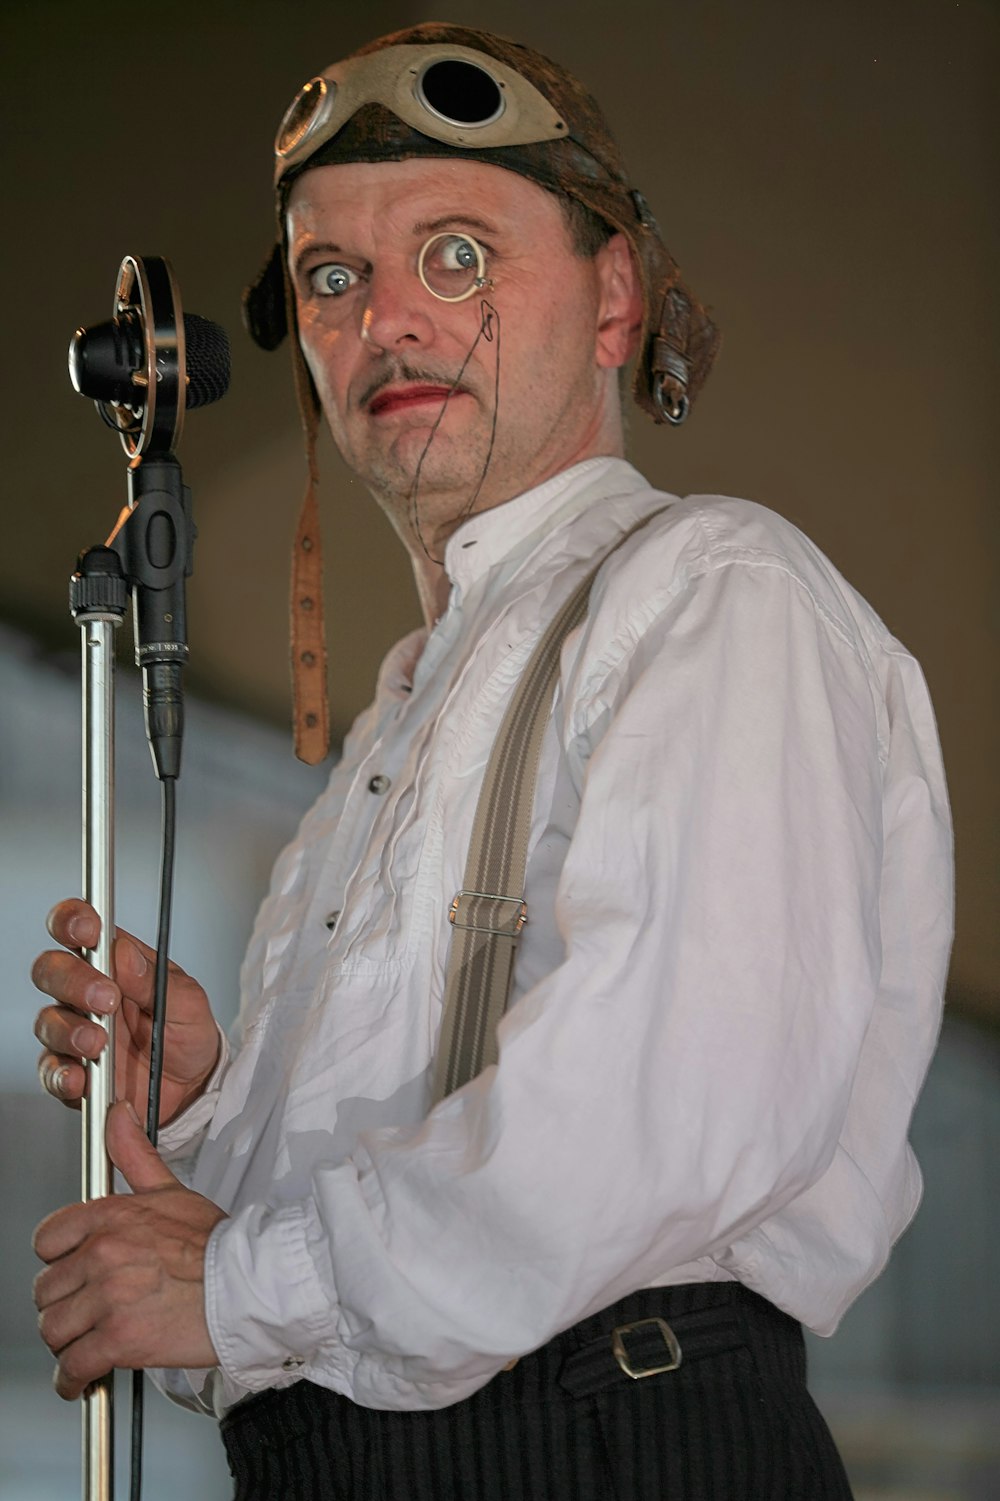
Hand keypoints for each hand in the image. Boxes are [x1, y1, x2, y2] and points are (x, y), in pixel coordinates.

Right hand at [32, 898, 219, 1126]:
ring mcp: (75, 1031)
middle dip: (72, 980)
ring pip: (47, 1021)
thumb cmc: (187, 1031)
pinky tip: (79, 1076)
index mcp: (114, 963)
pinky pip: (51, 1071)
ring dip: (69, 1030)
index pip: (79, 929)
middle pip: (51, 970)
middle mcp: (86, 993)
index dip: (73, 921)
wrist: (193, 1084)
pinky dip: (61, 1074)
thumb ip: (155, 980)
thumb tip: (125, 954)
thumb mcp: (187, 1002)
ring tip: (99, 1044)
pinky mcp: (74, 1070)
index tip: (88, 931)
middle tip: (105, 998)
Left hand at [33, 1101, 225, 1399]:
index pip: (47, 1238)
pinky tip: (82, 1378)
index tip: (70, 1272)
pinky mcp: (117, 1339)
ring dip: (65, 1342)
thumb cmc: (217, 1245)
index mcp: (111, 1217)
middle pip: (46, 1289)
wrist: (248, 1287)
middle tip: (84, 1313)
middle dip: (63, 1305)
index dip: (58, 1260)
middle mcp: (103, 1254)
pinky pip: (72, 1366)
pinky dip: (72, 1379)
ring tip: (83, 1343)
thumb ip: (134, 1155)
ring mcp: (107, 1298)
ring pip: (53, 1328)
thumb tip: (117, 1115)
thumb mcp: (172, 1191)